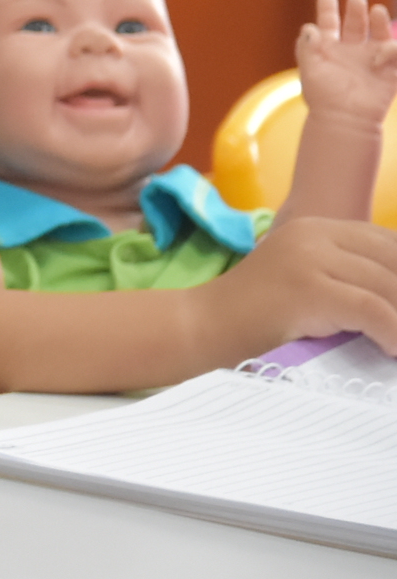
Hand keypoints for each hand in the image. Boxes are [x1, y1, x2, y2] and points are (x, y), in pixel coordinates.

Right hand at [191, 216, 396, 360]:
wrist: (201, 325)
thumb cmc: (253, 315)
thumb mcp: (301, 280)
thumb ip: (341, 276)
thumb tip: (390, 298)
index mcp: (313, 228)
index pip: (385, 241)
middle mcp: (313, 235)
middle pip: (392, 261)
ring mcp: (309, 259)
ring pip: (388, 286)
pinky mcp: (308, 289)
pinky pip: (373, 310)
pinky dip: (393, 333)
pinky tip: (393, 350)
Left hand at [296, 0, 396, 127]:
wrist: (344, 120)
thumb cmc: (322, 97)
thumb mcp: (310, 70)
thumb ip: (307, 48)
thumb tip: (310, 28)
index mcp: (329, 47)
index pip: (329, 22)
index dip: (328, 8)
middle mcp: (351, 49)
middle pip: (356, 23)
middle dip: (357, 9)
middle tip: (356, 0)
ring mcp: (370, 58)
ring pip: (378, 33)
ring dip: (379, 20)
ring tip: (376, 10)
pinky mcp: (387, 71)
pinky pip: (394, 52)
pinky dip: (392, 47)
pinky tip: (382, 51)